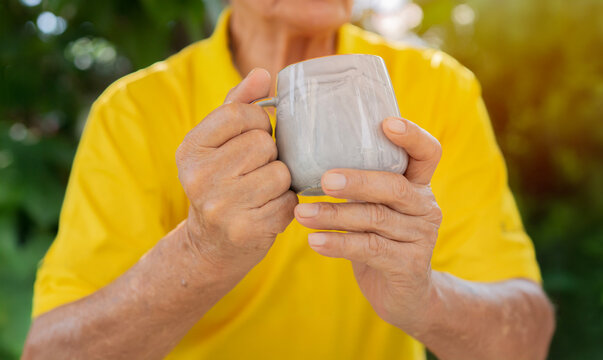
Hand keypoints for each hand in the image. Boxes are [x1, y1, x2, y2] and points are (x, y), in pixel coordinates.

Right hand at [176, 69, 297, 276]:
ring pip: (280, 173)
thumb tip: (263, 74)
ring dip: (279, 181)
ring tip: (262, 190)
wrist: (211, 244)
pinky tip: (267, 210)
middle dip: (269, 154)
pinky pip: (288, 202)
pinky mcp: (246, 230)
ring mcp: (221, 207)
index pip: (238, 114)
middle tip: (256, 169)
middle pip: (263, 144)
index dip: (257, 121)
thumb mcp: (218, 143)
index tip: (255, 134)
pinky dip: (285, 205)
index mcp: (190, 150)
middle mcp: (199, 178)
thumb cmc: (221, 182)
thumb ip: (238, 104)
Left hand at [294, 117, 441, 332]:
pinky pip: (370, 250)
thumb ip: (358, 185)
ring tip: (301, 213)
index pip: (428, 153)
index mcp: (418, 185)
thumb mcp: (376, 207)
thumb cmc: (380, 238)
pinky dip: (339, 244)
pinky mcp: (408, 265)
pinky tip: (314, 241)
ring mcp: (420, 237)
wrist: (404, 292)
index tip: (386, 123)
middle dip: (358, 181)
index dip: (412, 136)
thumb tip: (306, 156)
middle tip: (324, 180)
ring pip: (375, 219)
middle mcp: (424, 206)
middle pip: (395, 187)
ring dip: (334, 216)